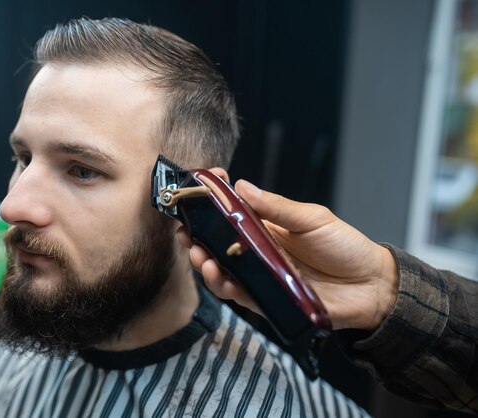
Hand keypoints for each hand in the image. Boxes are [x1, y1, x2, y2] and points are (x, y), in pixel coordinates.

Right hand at [177, 171, 398, 329]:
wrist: (371, 287)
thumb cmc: (345, 247)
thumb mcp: (313, 219)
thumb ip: (277, 207)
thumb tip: (242, 186)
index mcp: (268, 227)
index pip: (231, 214)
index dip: (211, 205)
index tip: (196, 192)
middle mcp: (258, 251)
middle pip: (218, 244)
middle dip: (197, 238)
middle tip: (185, 233)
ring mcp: (260, 276)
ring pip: (223, 270)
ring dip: (205, 263)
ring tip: (200, 256)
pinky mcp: (265, 300)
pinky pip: (238, 294)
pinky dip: (224, 286)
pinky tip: (218, 276)